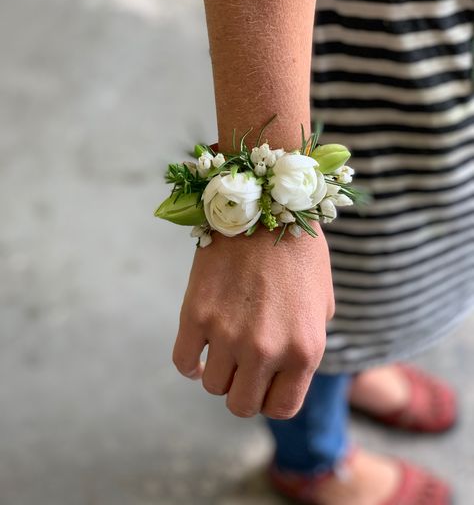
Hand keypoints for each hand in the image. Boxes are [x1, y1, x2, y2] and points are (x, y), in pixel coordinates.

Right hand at [172, 223, 334, 418]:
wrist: (268, 205)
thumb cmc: (300, 252)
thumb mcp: (323, 304)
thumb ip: (307, 345)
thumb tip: (286, 370)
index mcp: (305, 351)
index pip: (281, 408)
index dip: (271, 399)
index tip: (266, 384)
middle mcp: (266, 350)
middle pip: (241, 404)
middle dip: (243, 391)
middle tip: (243, 369)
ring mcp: (227, 334)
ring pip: (212, 385)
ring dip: (218, 373)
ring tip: (224, 352)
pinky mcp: (195, 314)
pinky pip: (183, 362)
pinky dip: (189, 364)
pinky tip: (198, 354)